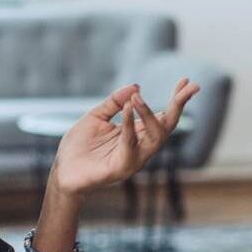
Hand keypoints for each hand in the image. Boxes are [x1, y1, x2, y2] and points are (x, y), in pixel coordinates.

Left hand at [49, 78, 199, 196]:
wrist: (63, 171)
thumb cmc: (80, 146)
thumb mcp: (96, 116)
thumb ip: (114, 101)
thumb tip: (136, 86)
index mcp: (138, 133)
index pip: (164, 115)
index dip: (176, 99)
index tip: (185, 80)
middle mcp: (141, 145)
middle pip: (168, 125)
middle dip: (179, 105)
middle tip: (188, 86)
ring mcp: (134, 158)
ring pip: (155, 136)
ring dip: (150, 114)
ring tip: (138, 97)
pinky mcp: (122, 167)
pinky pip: (131, 144)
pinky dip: (130, 125)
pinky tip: (127, 107)